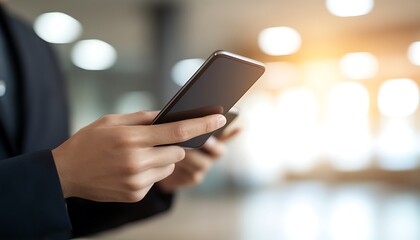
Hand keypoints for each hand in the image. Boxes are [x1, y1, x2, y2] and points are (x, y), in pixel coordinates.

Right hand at [52, 111, 225, 202]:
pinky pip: (157, 180)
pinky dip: (151, 172)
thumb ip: (143, 117)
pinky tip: (130, 169)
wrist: (65, 173)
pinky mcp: (136, 195)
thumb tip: (170, 115)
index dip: (202, 125)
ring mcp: (137, 181)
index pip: (178, 131)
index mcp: (132, 139)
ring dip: (163, 159)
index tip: (220, 117)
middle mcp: (137, 162)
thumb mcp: (112, 121)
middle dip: (174, 145)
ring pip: (169, 167)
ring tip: (138, 155)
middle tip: (157, 141)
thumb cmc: (89, 142)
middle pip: (178, 152)